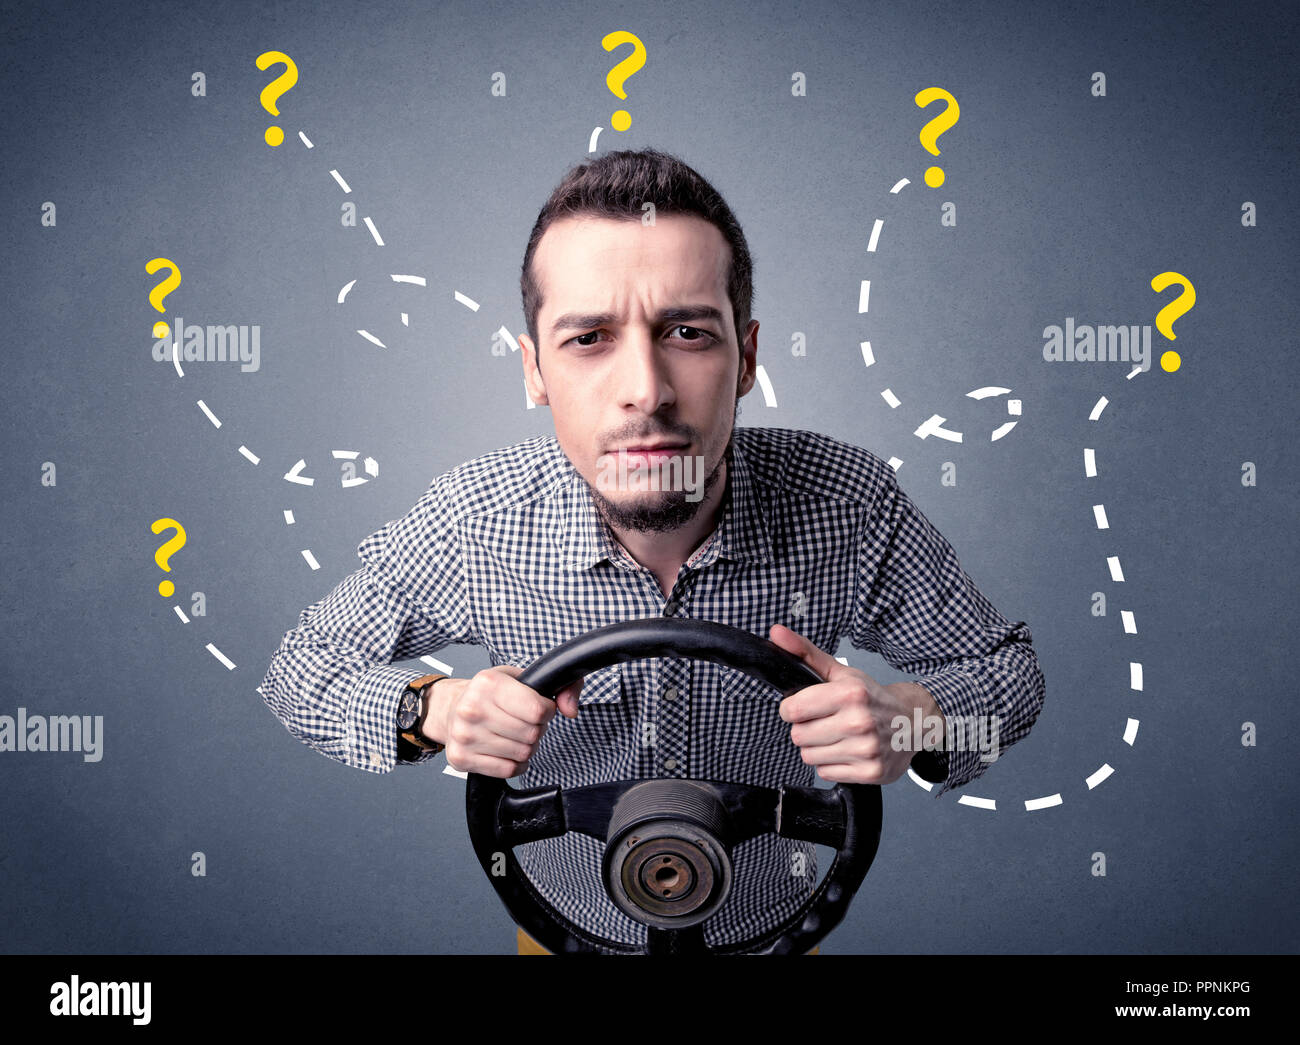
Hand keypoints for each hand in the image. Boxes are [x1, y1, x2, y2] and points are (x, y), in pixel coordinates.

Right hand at [427, 667, 582, 777]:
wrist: (449, 708)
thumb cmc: (488, 693)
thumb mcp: (520, 677)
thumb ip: (559, 686)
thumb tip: (571, 710)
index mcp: (488, 683)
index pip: (537, 710)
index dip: (546, 711)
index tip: (539, 708)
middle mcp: (472, 709)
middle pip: (531, 733)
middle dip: (536, 729)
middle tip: (524, 722)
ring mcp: (465, 736)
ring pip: (522, 754)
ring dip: (526, 747)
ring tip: (513, 734)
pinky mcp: (461, 758)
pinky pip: (508, 770)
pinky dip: (515, 764)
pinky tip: (506, 749)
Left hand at [768, 624, 940, 784]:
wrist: (912, 721)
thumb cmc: (871, 697)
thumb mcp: (840, 672)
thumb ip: (805, 652)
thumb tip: (775, 632)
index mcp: (850, 693)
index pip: (793, 710)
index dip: (790, 709)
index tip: (801, 707)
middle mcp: (859, 721)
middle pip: (798, 736)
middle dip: (805, 729)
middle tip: (823, 722)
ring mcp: (866, 749)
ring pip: (809, 757)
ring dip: (816, 748)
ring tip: (835, 736)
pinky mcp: (870, 772)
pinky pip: (825, 773)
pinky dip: (830, 764)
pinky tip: (845, 750)